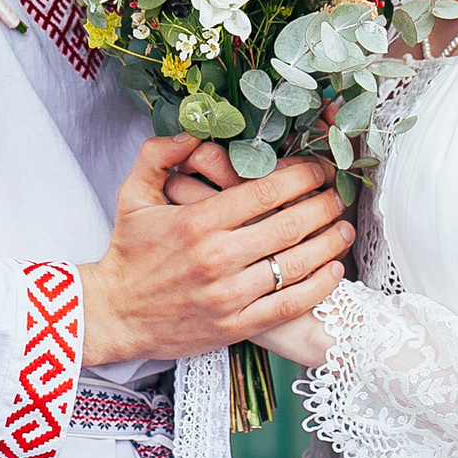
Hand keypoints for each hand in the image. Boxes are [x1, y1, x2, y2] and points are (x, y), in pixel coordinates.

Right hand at [81, 135, 353, 366]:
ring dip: (329, 244)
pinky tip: (332, 270)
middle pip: (290, 226)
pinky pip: (289, 305)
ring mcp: (228, 295)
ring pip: (296, 265)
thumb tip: (191, 131)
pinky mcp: (235, 326)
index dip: (303, 176)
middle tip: (338, 196)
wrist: (113, 314)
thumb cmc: (128, 253)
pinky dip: (318, 287)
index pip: (265, 192)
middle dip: (323, 206)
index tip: (319, 169)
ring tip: (344, 229)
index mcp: (197, 221)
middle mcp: (216, 257)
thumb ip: (159, 154)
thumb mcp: (132, 194)